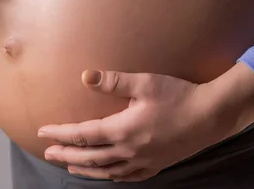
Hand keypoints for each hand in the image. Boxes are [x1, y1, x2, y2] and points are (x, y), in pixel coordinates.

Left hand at [37, 70, 234, 182]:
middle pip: (89, 156)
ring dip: (84, 168)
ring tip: (69, 166)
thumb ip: (114, 81)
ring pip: (106, 170)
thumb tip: (85, 76)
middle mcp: (129, 150)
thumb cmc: (179, 95)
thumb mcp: (146, 83)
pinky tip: (106, 174)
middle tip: (48, 152)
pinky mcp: (156, 164)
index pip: (83, 134)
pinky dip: (111, 176)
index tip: (43, 132)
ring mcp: (143, 161)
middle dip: (66, 154)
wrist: (211, 116)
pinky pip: (128, 176)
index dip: (61, 134)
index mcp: (123, 129)